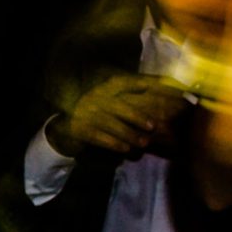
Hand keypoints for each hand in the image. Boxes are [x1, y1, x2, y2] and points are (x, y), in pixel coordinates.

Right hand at [52, 73, 190, 157]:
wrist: (65, 129)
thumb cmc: (97, 114)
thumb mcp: (111, 100)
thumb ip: (133, 94)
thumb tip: (164, 87)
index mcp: (105, 87)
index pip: (127, 82)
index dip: (146, 82)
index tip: (165, 85)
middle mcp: (94, 97)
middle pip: (118, 105)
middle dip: (136, 115)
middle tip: (152, 126)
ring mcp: (85, 113)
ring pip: (110, 123)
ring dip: (128, 134)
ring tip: (144, 143)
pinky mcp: (79, 129)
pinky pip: (99, 136)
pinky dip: (113, 143)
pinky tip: (125, 149)